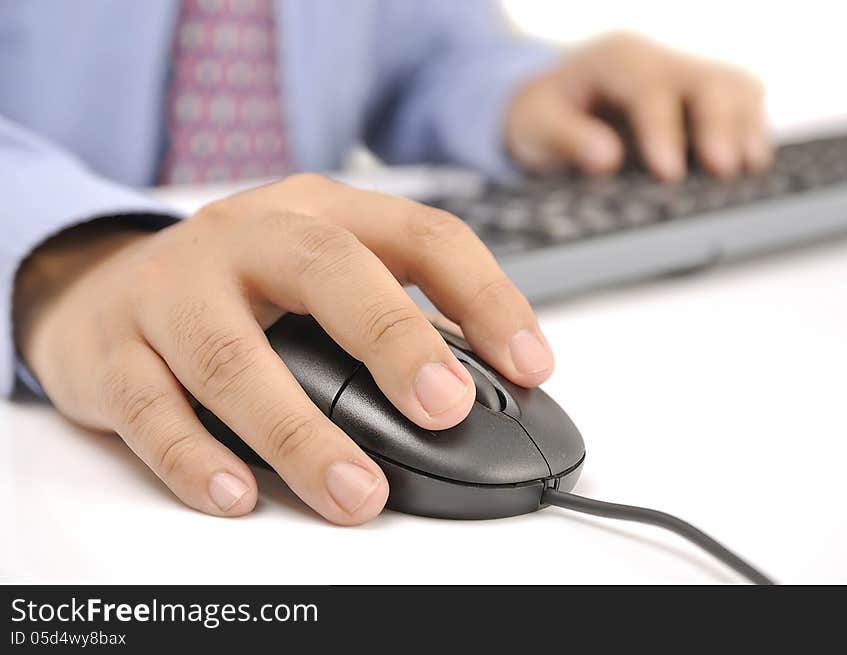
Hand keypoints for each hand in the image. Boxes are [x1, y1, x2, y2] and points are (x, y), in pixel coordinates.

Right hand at [13, 175, 553, 523]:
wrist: (102, 285)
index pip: (422, 236)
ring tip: (357, 492)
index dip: (486, 296)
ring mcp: (174, 288)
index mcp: (319, 213)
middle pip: (328, 270)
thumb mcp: (317, 276)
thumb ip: (388, 319)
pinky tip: (237, 493)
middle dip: (394, 338)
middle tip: (444, 408)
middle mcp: (247, 236)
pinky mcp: (113, 348)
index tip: (531, 364)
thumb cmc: (238, 286)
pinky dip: (196, 457)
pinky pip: (151, 408)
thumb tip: (476, 389)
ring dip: (300, 432)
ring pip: (234, 355)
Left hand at [505, 31, 771, 179]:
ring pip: (734, 87)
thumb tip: (605, 159)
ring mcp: (684, 76)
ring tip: (749, 168)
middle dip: (718, 125)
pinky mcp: (701, 99)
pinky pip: (742, 103)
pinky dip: (751, 130)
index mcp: (615, 59)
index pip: (648, 87)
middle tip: (723, 170)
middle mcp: (657, 60)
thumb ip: (565, 139)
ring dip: (745, 126)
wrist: (548, 105)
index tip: (668, 172)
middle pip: (705, 80)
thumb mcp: (533, 126)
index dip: (662, 129)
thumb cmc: (539, 116)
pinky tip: (753, 163)